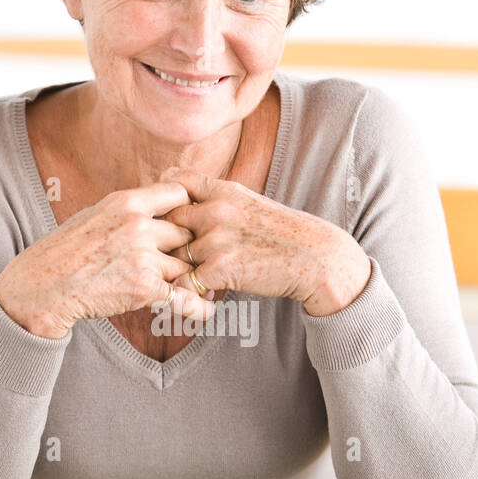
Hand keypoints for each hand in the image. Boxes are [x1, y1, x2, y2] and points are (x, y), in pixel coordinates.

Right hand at [0, 182, 215, 338]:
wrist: (44, 286)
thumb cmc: (66, 251)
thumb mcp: (97, 214)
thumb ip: (130, 209)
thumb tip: (158, 203)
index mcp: (127, 202)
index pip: (180, 194)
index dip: (189, 208)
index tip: (193, 220)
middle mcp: (138, 226)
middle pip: (187, 232)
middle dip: (189, 247)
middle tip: (193, 258)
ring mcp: (143, 257)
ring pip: (185, 265)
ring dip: (186, 277)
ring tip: (199, 285)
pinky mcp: (144, 288)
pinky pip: (183, 297)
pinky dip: (198, 306)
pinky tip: (208, 310)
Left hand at [158, 168, 371, 314]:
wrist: (314, 258)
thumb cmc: (282, 234)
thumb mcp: (250, 203)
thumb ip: (218, 200)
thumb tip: (186, 202)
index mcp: (224, 191)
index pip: (175, 182)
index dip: (162, 199)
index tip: (162, 216)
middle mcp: (216, 210)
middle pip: (166, 221)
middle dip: (163, 239)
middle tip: (165, 256)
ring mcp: (216, 239)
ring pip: (174, 255)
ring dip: (178, 271)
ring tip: (188, 281)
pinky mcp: (220, 268)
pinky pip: (183, 283)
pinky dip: (187, 293)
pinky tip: (202, 296)